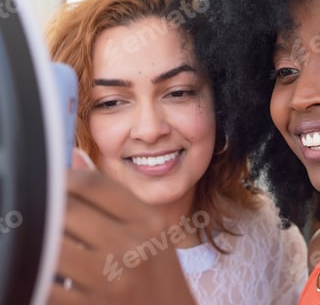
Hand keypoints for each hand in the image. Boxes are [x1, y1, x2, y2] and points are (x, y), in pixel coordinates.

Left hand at [48, 151, 195, 304]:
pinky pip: (48, 285)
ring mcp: (111, 281)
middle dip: (49, 207)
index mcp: (149, 222)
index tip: (54, 182)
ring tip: (49, 237)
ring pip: (52, 246)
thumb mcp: (149, 228)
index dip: (64, 177)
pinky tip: (51, 268)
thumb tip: (74, 156)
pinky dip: (41, 274)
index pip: (95, 185)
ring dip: (43, 240)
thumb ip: (112, 193)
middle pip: (68, 211)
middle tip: (45, 209)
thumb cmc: (158, 271)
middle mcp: (133, 248)